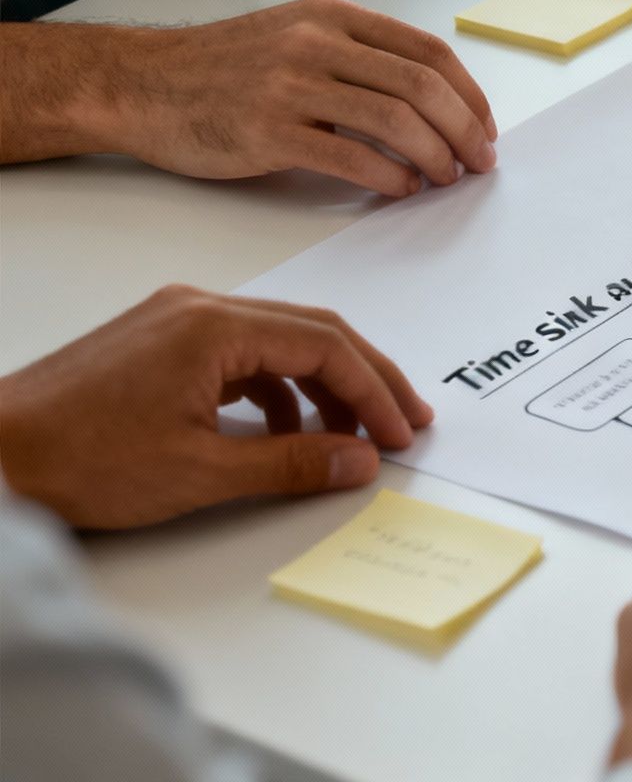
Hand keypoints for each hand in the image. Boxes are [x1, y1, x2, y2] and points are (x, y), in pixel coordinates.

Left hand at [0, 285, 431, 529]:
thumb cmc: (77, 459)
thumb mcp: (199, 473)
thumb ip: (291, 464)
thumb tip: (359, 460)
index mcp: (214, 327)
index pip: (326, 346)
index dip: (374, 392)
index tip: (401, 433)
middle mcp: (199, 308)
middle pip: (312, 331)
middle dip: (364, 379)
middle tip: (404, 422)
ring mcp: (174, 320)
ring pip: (278, 340)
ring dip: (322, 385)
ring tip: (350, 435)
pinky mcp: (156, 341)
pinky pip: (240, 351)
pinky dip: (277, 386)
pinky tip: (283, 429)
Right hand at [104, 0, 496, 196]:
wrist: (139, 83)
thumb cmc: (221, 69)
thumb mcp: (294, 36)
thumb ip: (356, 57)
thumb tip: (430, 102)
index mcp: (332, 17)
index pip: (427, 52)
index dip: (469, 94)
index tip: (485, 127)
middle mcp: (316, 43)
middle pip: (422, 87)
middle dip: (465, 130)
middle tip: (480, 162)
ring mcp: (291, 85)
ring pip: (395, 121)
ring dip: (436, 156)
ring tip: (445, 178)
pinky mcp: (268, 130)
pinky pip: (351, 156)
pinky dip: (390, 177)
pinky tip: (402, 189)